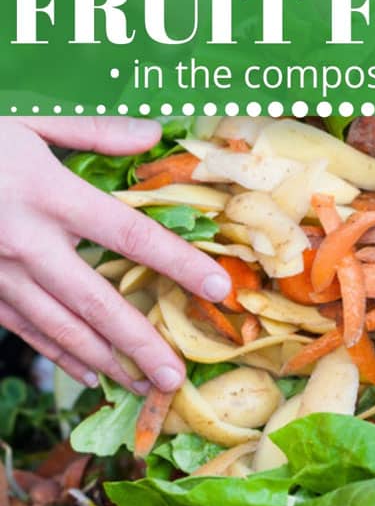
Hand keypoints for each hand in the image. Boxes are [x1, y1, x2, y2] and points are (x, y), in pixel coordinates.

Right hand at [0, 117, 230, 394]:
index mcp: (47, 193)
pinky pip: (25, 330)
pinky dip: (60, 355)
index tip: (218, 287)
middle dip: (140, 344)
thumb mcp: (26, 118)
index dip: (178, 263)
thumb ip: (90, 131)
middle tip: (176, 378)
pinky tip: (88, 373)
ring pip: (60, 328)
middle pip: (96, 302)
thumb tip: (152, 135)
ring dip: (105, 361)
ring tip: (143, 387)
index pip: (129, 235)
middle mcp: (27, 242)